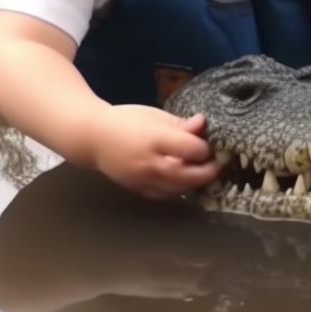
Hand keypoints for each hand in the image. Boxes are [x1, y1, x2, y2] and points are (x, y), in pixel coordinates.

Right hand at [86, 105, 220, 198]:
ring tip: (202, 170)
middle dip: (208, 171)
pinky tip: (185, 179)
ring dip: (195, 182)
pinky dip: (180, 189)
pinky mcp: (139, 190)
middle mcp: (148, 163)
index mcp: (153, 139)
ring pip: (179, 189)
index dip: (205, 148)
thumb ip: (180, 124)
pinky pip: (166, 195)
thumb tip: (202, 124)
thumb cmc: (127, 121)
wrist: (94, 139)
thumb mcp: (155, 116)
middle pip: (187, 175)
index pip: (191, 149)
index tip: (209, 143)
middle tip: (216, 163)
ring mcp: (143, 180)